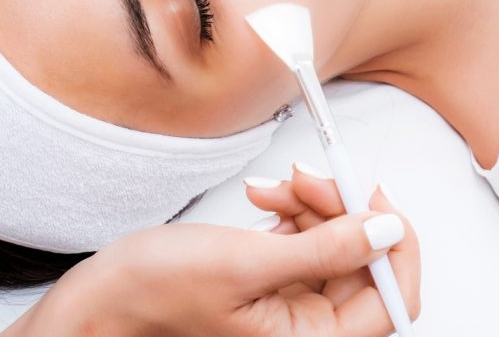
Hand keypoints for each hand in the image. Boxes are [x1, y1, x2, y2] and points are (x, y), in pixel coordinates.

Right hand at [3, 213, 404, 336]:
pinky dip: (294, 210)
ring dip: (313, 204)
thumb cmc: (156, 292)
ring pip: (336, 242)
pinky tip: (266, 197)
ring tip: (275, 187)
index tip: (376, 196)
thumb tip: (387, 230)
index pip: (390, 299)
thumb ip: (324, 249)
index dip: (394, 244)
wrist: (105, 295)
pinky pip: (307, 238)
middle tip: (310, 176)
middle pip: (363, 262)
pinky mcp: (275, 281)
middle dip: (342, 210)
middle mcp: (308, 329)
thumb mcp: (245, 263)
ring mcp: (292, 304)